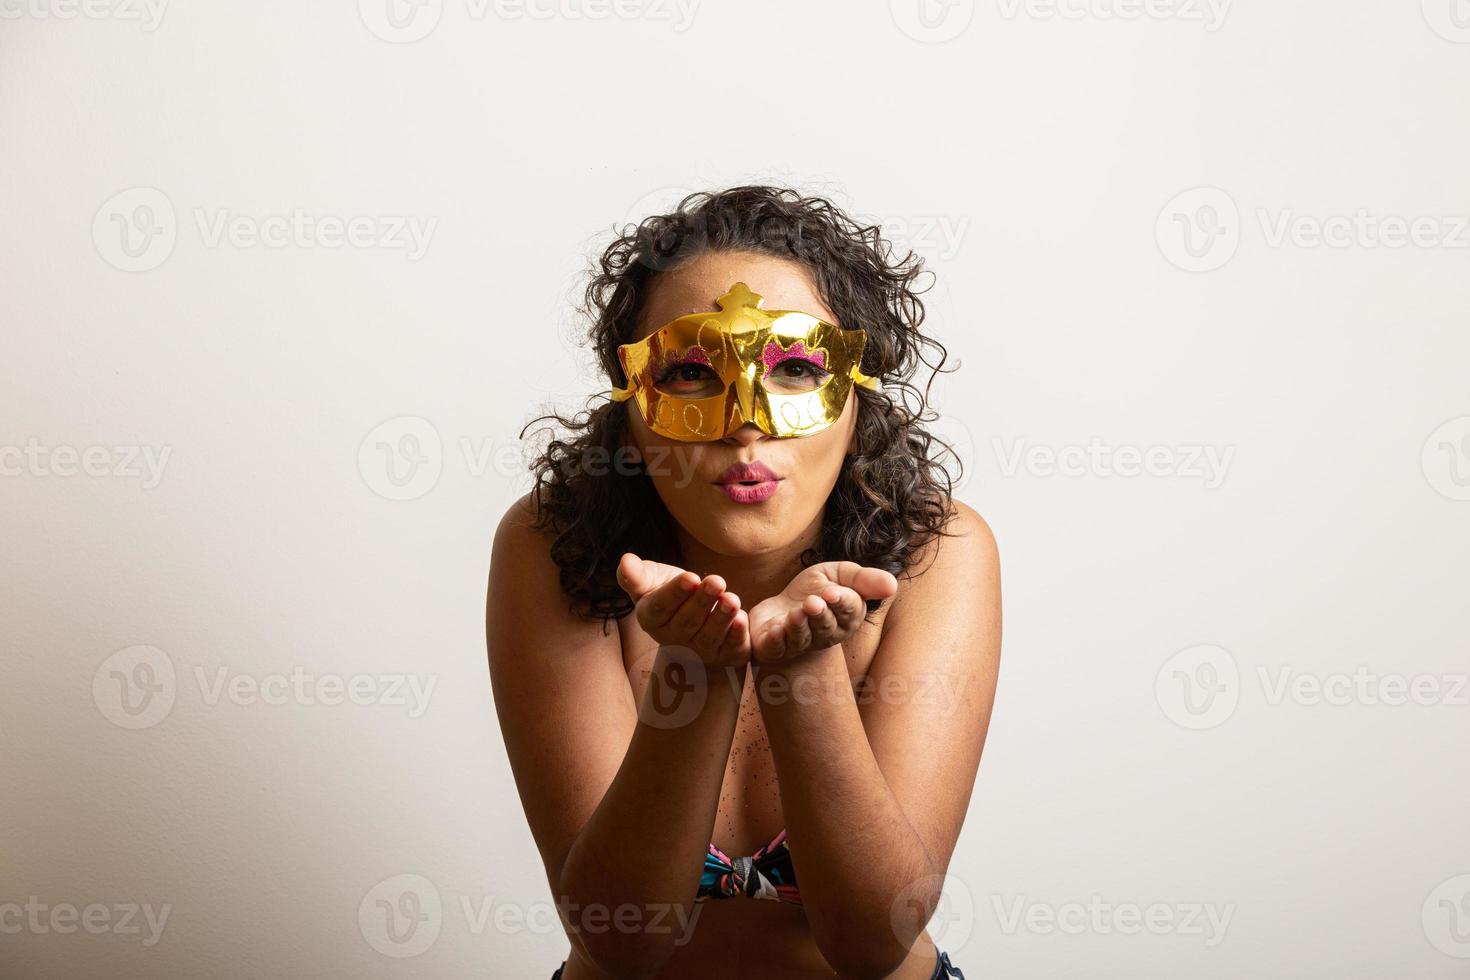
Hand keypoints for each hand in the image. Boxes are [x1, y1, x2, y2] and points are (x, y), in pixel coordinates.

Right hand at [615, 553, 750, 668]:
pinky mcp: (725, 655)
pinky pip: (730, 647)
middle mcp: (674, 640)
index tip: (691, 577)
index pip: (660, 608)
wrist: (697, 616)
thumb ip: (637, 575)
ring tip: (731, 599)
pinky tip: (742, 619)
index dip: (675, 593)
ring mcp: (699, 651)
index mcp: (652, 619)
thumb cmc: (672, 593)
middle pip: (687, 622)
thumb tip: (625, 561)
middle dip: (702, 602)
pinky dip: (736, 635)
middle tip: (716, 582)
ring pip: (709, 636)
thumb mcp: (652, 580)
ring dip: (721, 619)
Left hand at [747, 561, 898, 666]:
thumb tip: (893, 585)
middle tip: (813, 601)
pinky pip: (775, 649)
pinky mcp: (773, 648)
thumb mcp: (840, 575)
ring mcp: (798, 644)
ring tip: (795, 613)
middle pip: (825, 628)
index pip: (848, 611)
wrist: (780, 607)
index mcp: (845, 619)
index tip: (833, 593)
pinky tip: (775, 630)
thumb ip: (864, 580)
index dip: (842, 602)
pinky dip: (775, 641)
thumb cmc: (814, 591)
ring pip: (801, 639)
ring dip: (798, 627)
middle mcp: (824, 635)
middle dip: (820, 615)